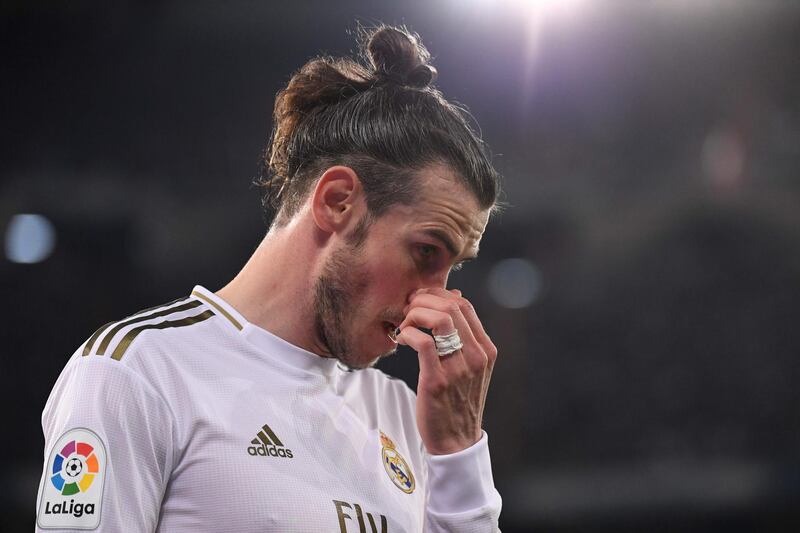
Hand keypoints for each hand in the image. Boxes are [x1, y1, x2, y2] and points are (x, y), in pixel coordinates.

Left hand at [395, 288, 497, 454]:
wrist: (455, 440)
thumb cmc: (457, 400)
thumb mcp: (469, 366)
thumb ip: (464, 335)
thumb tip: (456, 298)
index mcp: (486, 349)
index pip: (464, 305)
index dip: (438, 296)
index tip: (420, 302)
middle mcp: (477, 356)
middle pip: (451, 306)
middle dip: (423, 301)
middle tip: (407, 311)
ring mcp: (459, 369)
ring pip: (439, 319)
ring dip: (415, 314)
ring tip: (405, 325)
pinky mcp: (438, 381)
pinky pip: (422, 342)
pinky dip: (408, 333)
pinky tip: (401, 339)